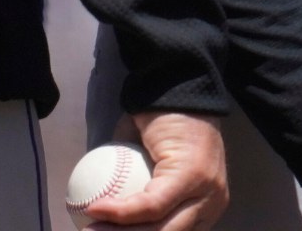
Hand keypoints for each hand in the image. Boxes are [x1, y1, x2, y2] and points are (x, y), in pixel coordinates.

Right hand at [89, 111, 228, 230]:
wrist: (176, 85)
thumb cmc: (162, 123)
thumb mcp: (152, 168)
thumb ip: (140, 193)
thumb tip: (108, 216)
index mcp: (205, 208)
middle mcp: (211, 205)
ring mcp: (206, 192)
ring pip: (160, 229)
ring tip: (89, 230)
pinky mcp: (191, 176)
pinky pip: (151, 203)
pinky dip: (121, 210)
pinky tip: (96, 209)